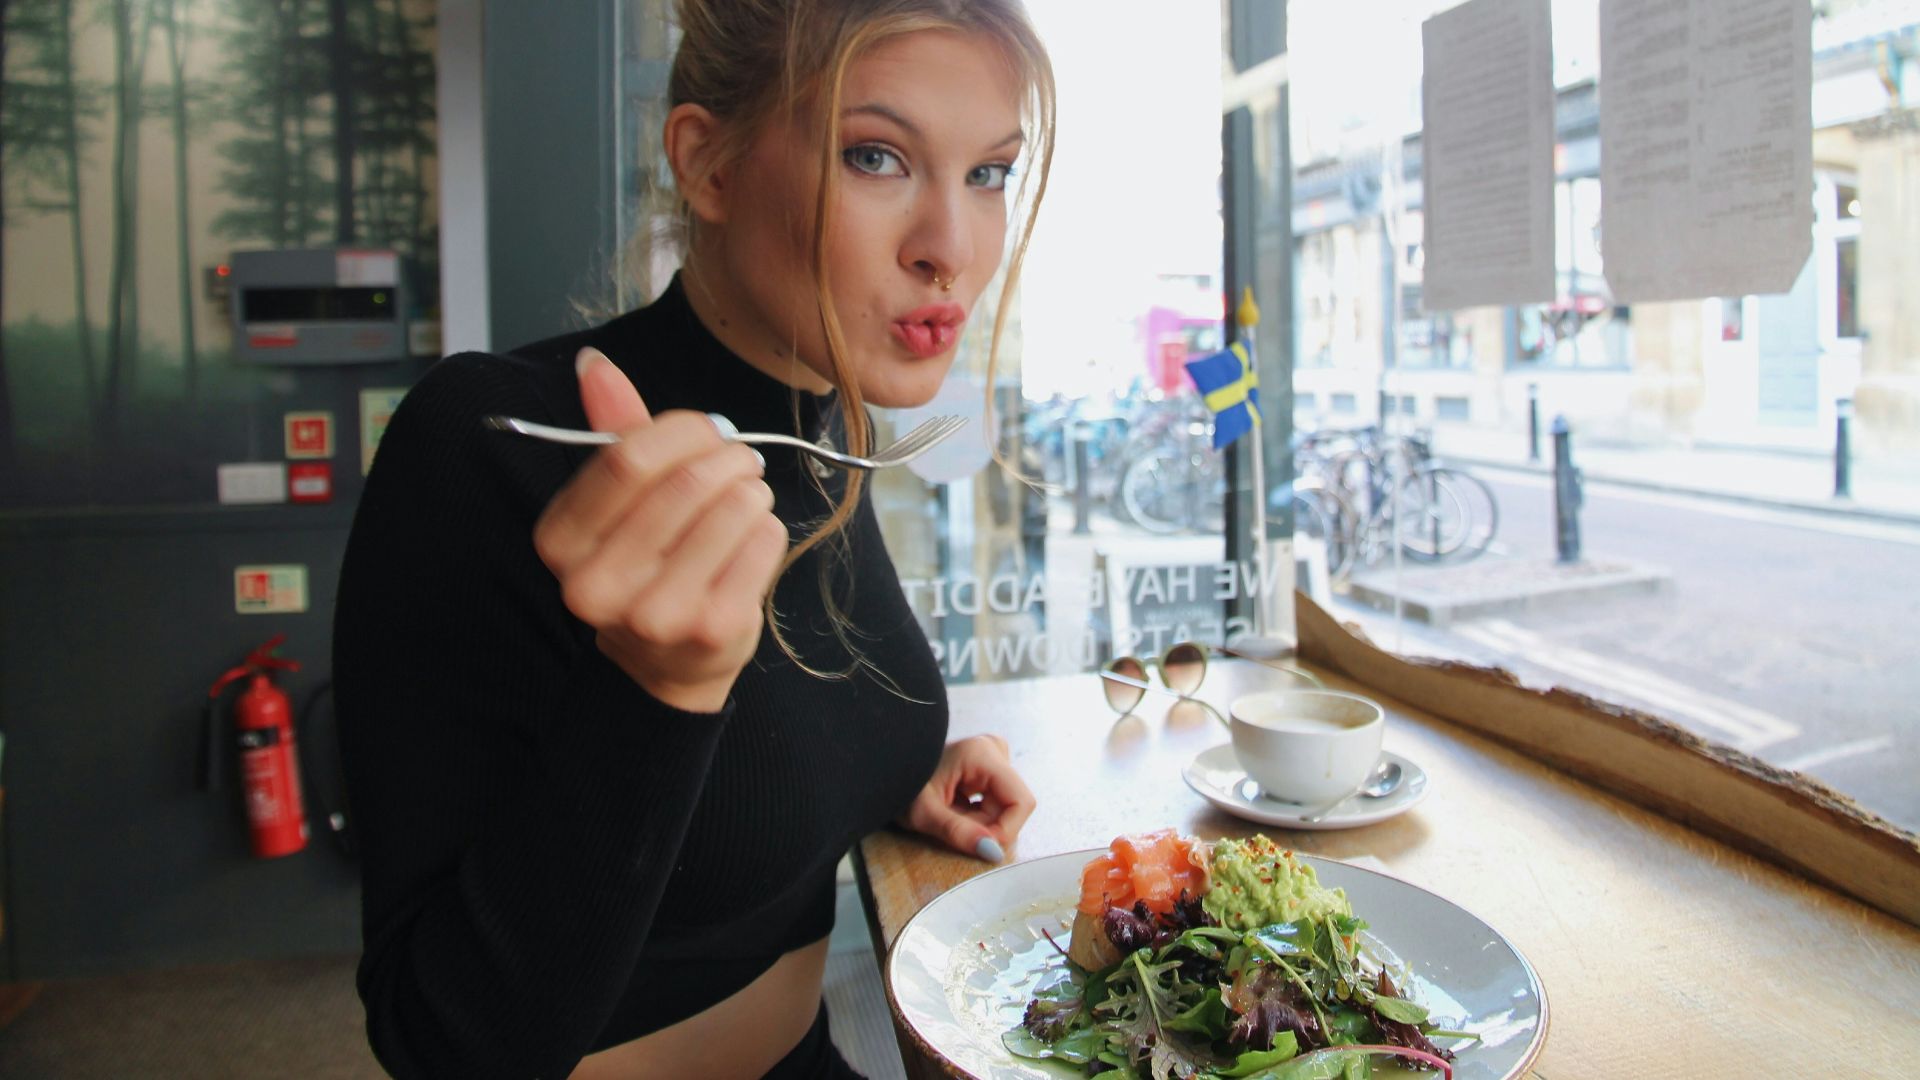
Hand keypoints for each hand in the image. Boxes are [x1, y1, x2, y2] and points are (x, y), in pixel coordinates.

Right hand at [533, 347, 787, 711]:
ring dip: (751, 490)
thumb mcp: (615, 502)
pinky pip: (764, 542)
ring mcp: (656, 613)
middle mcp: (597, 585)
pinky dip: (767, 528)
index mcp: (560, 542)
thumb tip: (594, 362)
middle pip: (686, 483)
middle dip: (728, 457)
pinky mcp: (712, 629)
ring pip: (733, 508)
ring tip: (745, 498)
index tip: (708, 430)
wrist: (664, 663)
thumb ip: (611, 430)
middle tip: (741, 459)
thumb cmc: (643, 563)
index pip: (627, 460)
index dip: (682, 431)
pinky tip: (750, 542)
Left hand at [899, 735, 1036, 862]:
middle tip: (951, 825)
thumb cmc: (899, 784)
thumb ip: (958, 832)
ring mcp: (992, 757)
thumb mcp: (924, 814)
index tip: (979, 845)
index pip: (1021, 802)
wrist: (884, 769)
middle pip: (1011, 806)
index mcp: (983, 754)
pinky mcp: (988, 767)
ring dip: (980, 823)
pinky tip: (954, 809)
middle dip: (986, 826)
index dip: (1006, 830)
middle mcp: (994, 750)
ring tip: (949, 816)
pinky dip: (977, 815)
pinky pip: (995, 802)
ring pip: (1004, 807)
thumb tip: (993, 852)